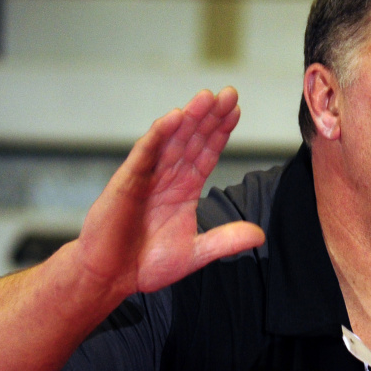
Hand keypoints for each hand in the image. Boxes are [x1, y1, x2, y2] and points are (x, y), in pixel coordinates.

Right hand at [74, 87, 264, 297]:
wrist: (110, 277)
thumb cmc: (145, 264)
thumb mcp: (195, 253)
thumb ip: (226, 241)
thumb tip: (260, 235)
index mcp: (183, 190)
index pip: (206, 154)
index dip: (220, 132)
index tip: (236, 110)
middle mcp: (166, 178)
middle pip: (192, 140)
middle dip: (210, 117)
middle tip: (229, 92)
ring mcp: (146, 177)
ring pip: (171, 140)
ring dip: (189, 118)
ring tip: (207, 97)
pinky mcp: (127, 181)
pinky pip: (145, 153)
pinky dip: (159, 135)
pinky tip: (175, 117)